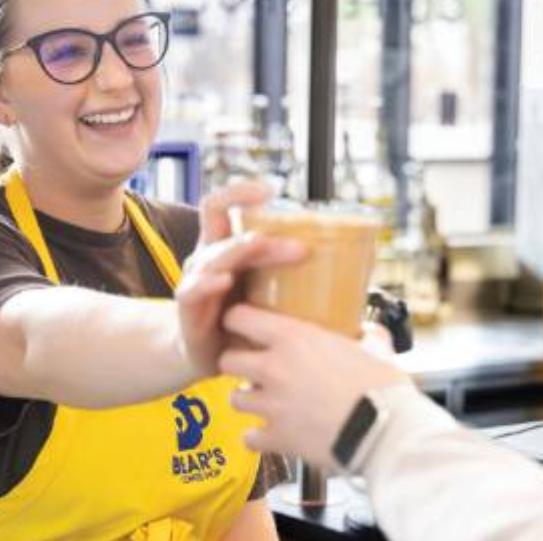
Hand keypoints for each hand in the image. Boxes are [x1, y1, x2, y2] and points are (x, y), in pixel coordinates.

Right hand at [176, 182, 305, 378]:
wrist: (206, 353)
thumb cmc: (240, 316)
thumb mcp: (268, 289)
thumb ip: (294, 272)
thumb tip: (352, 265)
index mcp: (225, 247)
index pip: (221, 207)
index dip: (239, 192)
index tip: (269, 190)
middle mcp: (207, 258)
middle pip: (228, 232)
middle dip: (265, 237)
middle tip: (301, 248)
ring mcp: (196, 281)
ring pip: (214, 257)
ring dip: (240, 250)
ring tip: (261, 244)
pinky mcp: (190, 309)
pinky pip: (193, 290)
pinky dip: (208, 283)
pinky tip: (224, 281)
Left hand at [219, 305, 411, 468]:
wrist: (385, 433)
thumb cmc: (383, 388)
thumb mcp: (377, 349)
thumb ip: (368, 336)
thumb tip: (372, 331)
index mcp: (294, 338)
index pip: (240, 317)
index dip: (238, 321)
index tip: (242, 325)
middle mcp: (274, 368)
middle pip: (227, 360)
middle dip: (237, 364)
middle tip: (254, 368)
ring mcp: (271, 405)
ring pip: (234, 398)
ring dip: (248, 399)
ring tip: (264, 402)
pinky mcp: (277, 438)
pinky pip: (250, 437)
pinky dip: (259, 437)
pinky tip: (272, 434)